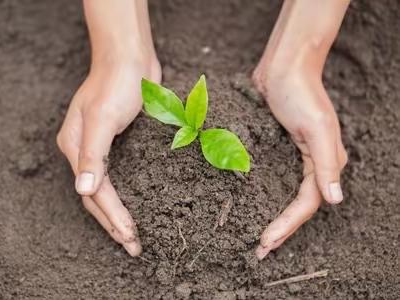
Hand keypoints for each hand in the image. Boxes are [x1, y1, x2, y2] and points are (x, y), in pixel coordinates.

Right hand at [57, 57, 160, 255]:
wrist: (130, 59)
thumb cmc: (116, 83)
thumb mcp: (102, 117)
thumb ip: (93, 154)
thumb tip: (83, 189)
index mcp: (74, 147)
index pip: (94, 193)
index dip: (112, 217)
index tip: (130, 237)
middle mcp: (83, 151)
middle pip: (96, 198)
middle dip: (114, 224)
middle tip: (133, 247)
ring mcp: (99, 148)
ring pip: (106, 191)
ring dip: (118, 215)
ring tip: (131, 236)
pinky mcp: (116, 143)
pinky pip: (118, 177)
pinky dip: (125, 196)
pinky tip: (136, 205)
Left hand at [252, 65, 347, 258]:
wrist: (284, 67)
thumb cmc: (301, 94)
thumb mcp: (317, 128)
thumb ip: (326, 165)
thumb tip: (336, 201)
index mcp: (325, 162)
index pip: (307, 204)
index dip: (288, 225)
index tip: (265, 241)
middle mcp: (312, 163)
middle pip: (296, 205)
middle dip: (280, 229)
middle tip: (260, 251)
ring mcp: (293, 156)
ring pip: (283, 194)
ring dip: (271, 215)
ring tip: (257, 237)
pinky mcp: (276, 149)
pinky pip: (271, 178)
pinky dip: (262, 194)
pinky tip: (248, 203)